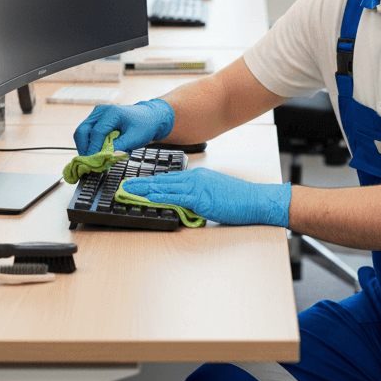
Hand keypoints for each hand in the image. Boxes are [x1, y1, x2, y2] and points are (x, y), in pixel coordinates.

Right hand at [73, 98, 174, 155]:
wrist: (148, 117)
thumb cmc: (144, 126)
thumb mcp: (135, 139)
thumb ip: (120, 147)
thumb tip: (104, 157)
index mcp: (112, 113)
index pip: (96, 132)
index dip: (93, 149)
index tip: (93, 162)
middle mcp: (100, 111)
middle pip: (82, 131)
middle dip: (84, 148)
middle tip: (89, 163)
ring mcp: (96, 115)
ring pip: (81, 133)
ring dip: (85, 147)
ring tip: (94, 159)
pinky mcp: (95, 120)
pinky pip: (86, 134)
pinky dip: (89, 144)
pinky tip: (97, 153)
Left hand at [121, 168, 290, 226]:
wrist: (256, 200)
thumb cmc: (239, 199)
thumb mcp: (215, 193)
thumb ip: (198, 197)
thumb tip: (185, 204)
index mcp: (198, 176)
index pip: (170, 178)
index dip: (152, 182)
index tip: (138, 183)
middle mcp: (195, 178)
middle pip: (163, 180)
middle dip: (142, 183)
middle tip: (124, 185)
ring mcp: (197, 188)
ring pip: (165, 187)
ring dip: (145, 190)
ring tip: (128, 191)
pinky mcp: (200, 199)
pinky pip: (175, 198)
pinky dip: (159, 197)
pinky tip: (148, 198)